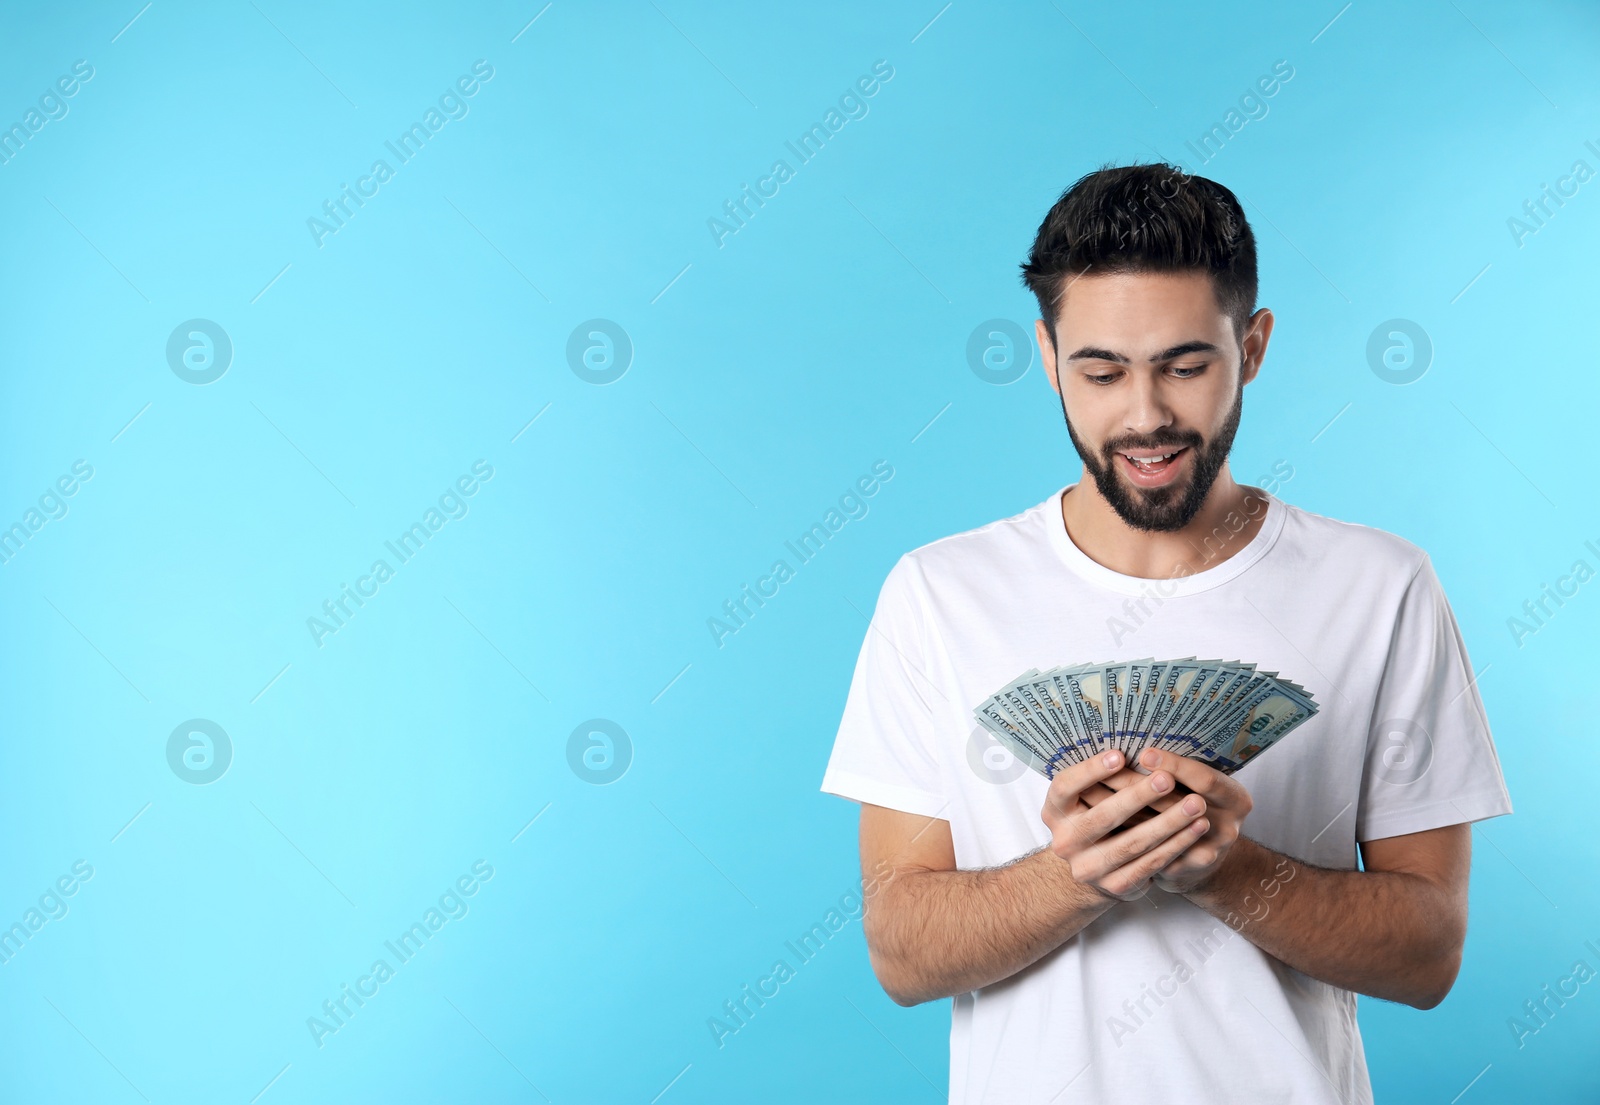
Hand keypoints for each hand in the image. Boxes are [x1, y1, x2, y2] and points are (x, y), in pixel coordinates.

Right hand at [1040, 749, 1210, 901]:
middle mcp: (1065, 841)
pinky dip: (1176, 845)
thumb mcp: (1084, 797)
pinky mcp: (1114, 885)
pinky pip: (1150, 864)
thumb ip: (1098, 778)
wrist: (1093, 867)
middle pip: (1103, 817)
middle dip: (1139, 795)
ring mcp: (1088, 868)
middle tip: (1168, 778)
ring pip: (1132, 843)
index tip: (1120, 755)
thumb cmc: (1094, 816)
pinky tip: (1195, 829)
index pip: (1066, 786)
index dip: (1091, 771)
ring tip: (1196, 804)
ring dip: (1169, 822)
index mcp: (1054, 810)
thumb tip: (1131, 740)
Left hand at [1083, 748, 1252, 893]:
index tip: (1143, 753)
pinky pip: (1147, 854)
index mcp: (1236, 799)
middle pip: (1177, 805)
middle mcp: (1228, 829)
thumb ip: (1177, 769)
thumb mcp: (1199, 784)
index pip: (1205, 780)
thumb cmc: (1192, 803)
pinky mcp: (1183, 873)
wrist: (1199, 855)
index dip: (1174, 766)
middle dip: (1138, 787)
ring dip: (1121, 809)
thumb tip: (1133, 737)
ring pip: (1156, 831)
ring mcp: (1208, 854)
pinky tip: (1093, 820)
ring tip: (1088, 792)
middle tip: (1105, 771)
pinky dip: (1120, 835)